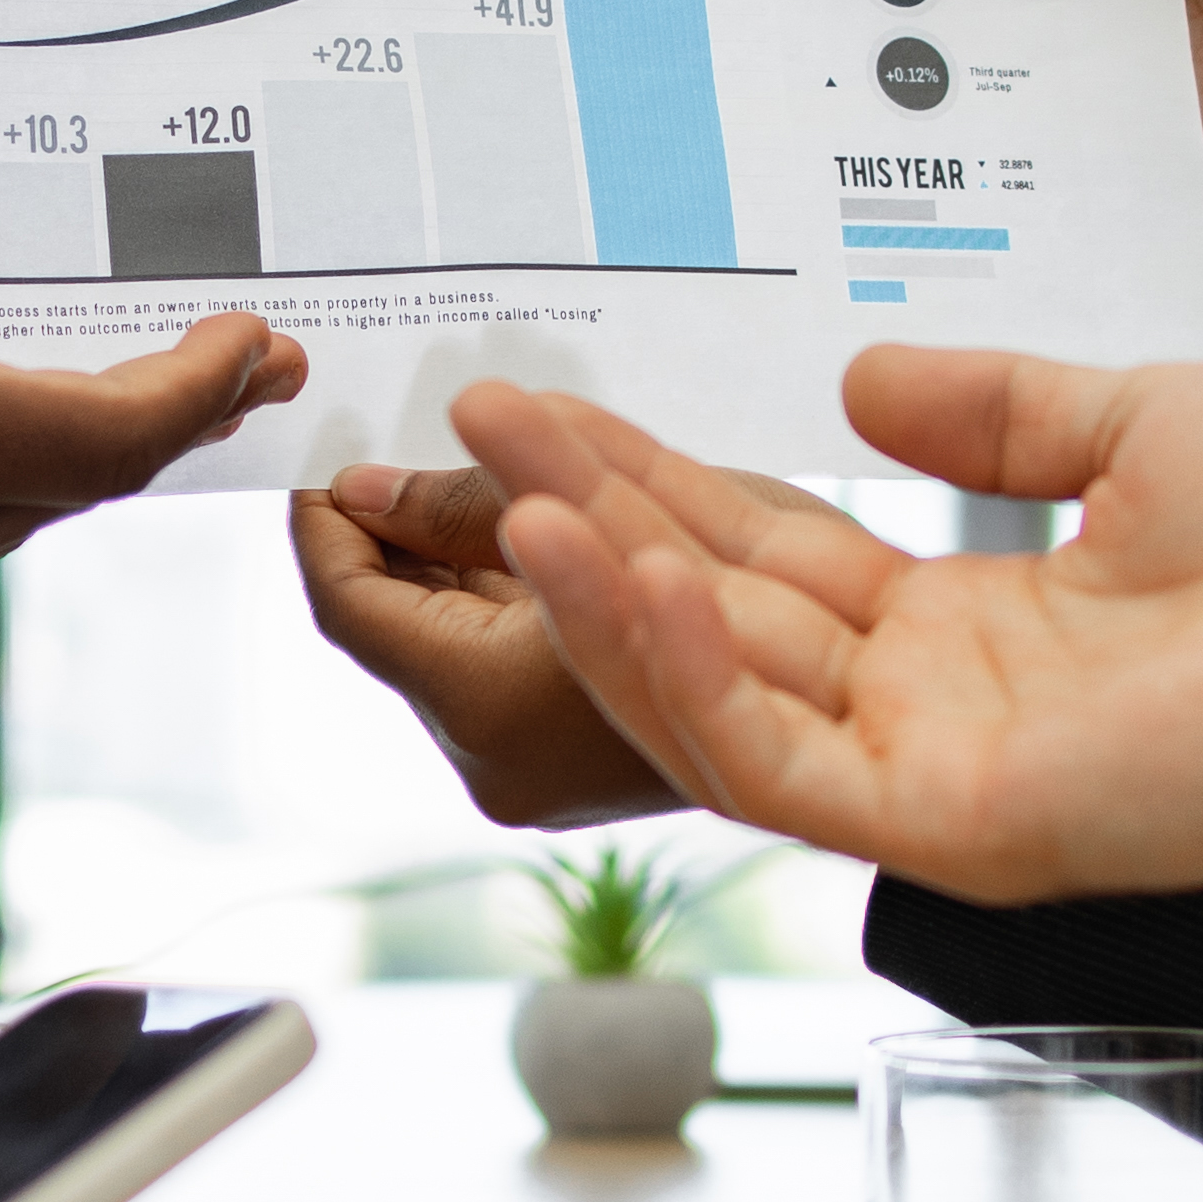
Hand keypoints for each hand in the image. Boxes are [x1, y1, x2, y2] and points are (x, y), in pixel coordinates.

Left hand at [292, 460, 722, 827]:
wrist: (879, 723)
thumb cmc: (765, 607)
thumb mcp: (612, 517)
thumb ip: (469, 501)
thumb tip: (359, 484)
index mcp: (483, 708)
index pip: (346, 605)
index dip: (323, 519)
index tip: (327, 446)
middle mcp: (488, 761)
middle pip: (393, 622)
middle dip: (393, 524)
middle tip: (395, 432)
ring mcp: (525, 769)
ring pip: (445, 638)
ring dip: (448, 551)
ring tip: (469, 462)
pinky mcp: (562, 760)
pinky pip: (496, 663)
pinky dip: (498, 592)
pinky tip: (522, 518)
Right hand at [455, 347, 1202, 967]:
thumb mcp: (1145, 418)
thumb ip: (1000, 407)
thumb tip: (867, 378)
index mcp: (985, 630)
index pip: (777, 552)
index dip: (663, 476)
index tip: (563, 401)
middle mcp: (941, 708)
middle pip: (718, 609)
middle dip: (595, 512)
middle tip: (487, 418)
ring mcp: (938, 775)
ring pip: (715, 692)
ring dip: (604, 596)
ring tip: (515, 496)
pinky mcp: (950, 826)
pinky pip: (772, 757)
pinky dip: (678, 671)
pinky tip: (615, 576)